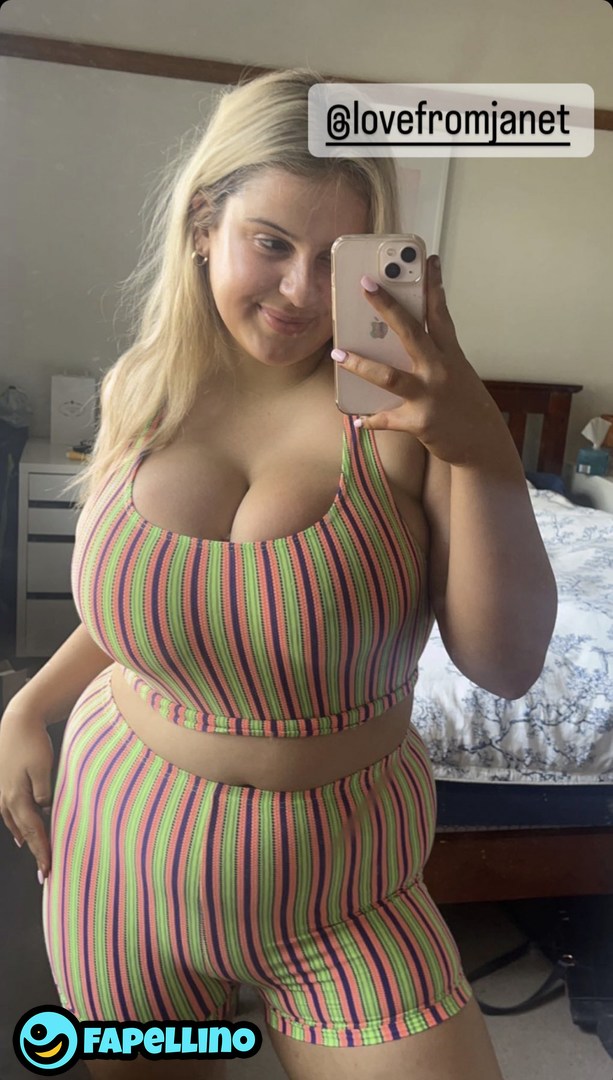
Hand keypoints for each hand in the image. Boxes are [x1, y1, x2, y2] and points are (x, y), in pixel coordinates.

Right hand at [0, 710, 53, 880]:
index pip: (34, 832)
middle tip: (44, 873)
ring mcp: (3, 792)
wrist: (17, 721)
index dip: (42, 852)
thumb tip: (44, 810)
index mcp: (18, 798)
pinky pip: (10, 812)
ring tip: (35, 854)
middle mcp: (7, 799)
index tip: (48, 871)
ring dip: (26, 839)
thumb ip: (44, 792)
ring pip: (15, 823)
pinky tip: (20, 831)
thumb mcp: (42, 767)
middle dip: (35, 852)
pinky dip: (17, 825)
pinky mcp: (4, 784)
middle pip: (24, 832)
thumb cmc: (33, 742)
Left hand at [332, 254, 506, 466]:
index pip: (440, 314)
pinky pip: (387, 419)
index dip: (433, 286)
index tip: (426, 260)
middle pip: (410, 332)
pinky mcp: (420, 421)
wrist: (482, 444)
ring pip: (388, 376)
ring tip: (338, 355)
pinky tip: (357, 419)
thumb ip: (435, 357)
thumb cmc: (465, 406)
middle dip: (387, 307)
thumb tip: (401, 343)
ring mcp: (429, 396)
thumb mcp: (457, 374)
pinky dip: (371, 420)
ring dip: (360, 365)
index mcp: (451, 355)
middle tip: (365, 285)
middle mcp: (440, 370)